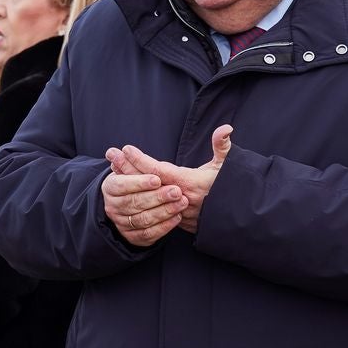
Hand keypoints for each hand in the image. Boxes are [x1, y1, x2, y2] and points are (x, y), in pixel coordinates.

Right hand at [101, 153, 187, 246]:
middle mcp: (112, 206)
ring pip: (142, 219)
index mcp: (110, 187)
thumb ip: (133, 160)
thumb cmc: (140, 183)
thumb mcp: (136, 169)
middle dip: (157, 197)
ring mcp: (121, 223)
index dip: (139, 182)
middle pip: (134, 203)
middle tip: (176, 191)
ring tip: (181, 203)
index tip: (157, 179)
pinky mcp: (133, 237)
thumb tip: (118, 150)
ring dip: (164, 211)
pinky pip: (148, 234)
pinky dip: (164, 226)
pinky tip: (177, 217)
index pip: (122, 185)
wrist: (137, 205)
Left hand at [117, 125, 232, 233]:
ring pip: (145, 195)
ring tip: (112, 166)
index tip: (126, 148)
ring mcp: (173, 209)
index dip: (140, 160)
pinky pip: (150, 205)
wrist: (237, 219)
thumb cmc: (230, 189)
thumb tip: (226, 128)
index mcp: (188, 182)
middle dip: (127, 167)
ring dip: (128, 180)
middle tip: (110, 153)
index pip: (158, 171)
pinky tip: (124, 185)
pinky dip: (137, 194)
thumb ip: (222, 147)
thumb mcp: (227, 167)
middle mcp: (177, 197)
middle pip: (146, 182)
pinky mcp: (172, 219)